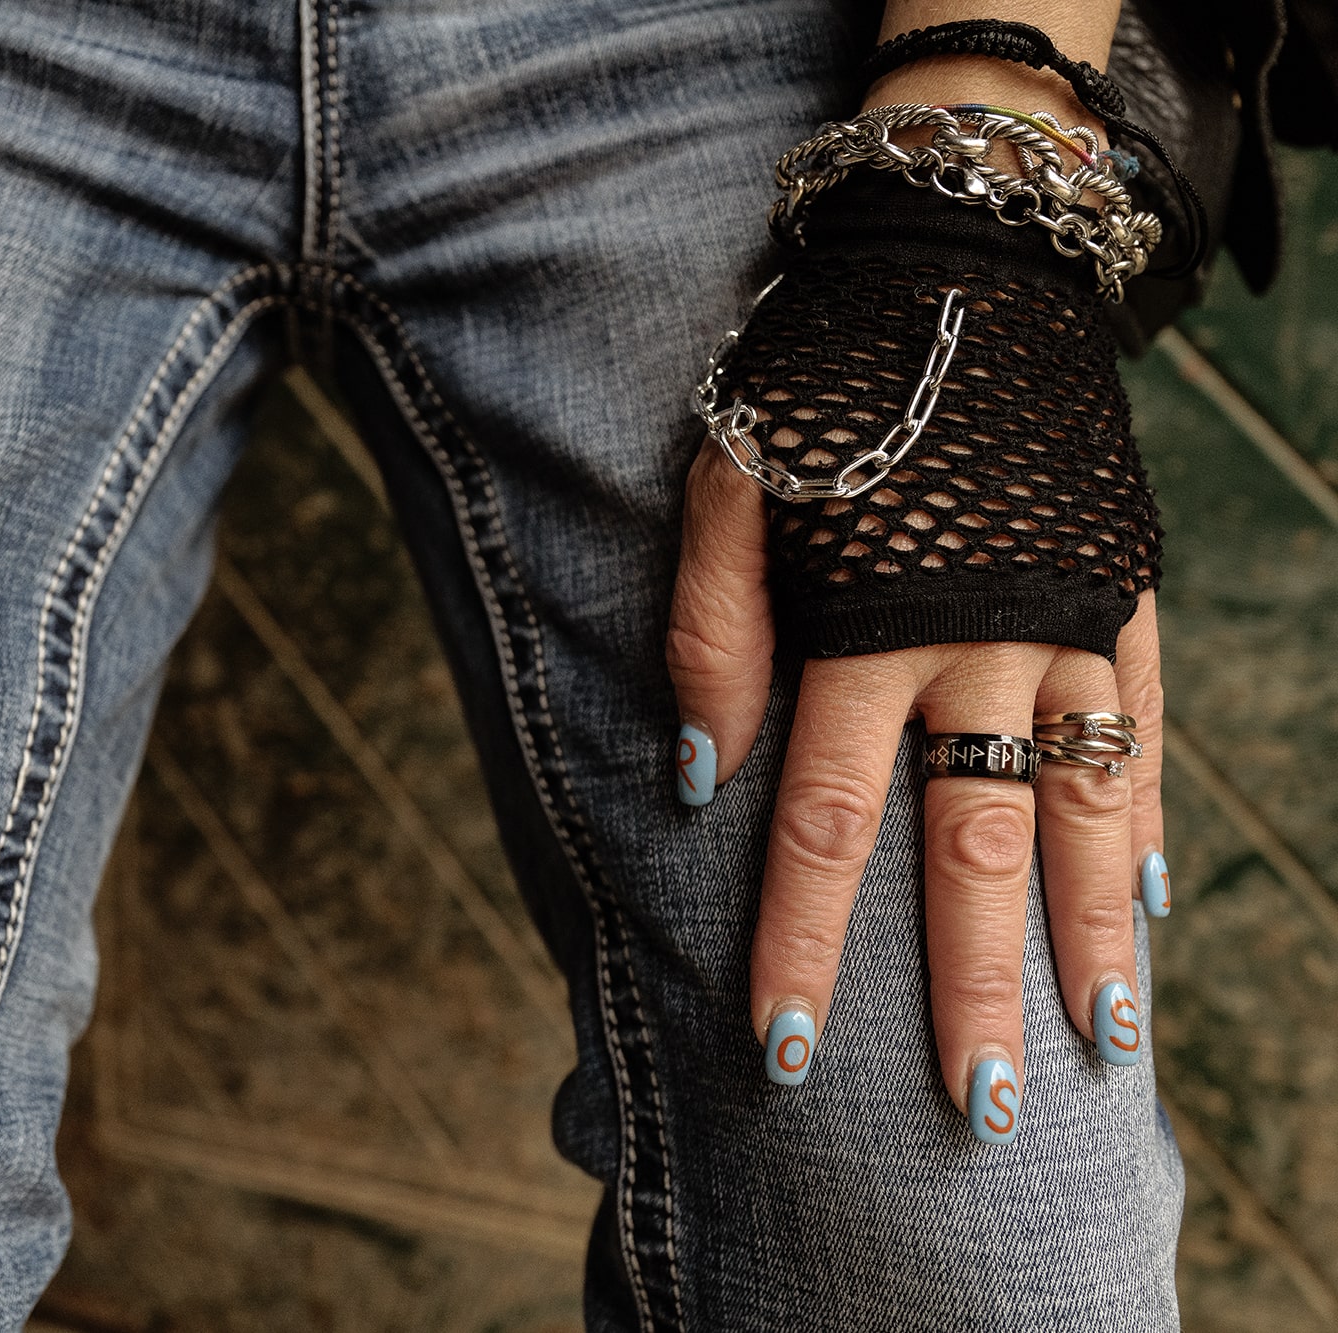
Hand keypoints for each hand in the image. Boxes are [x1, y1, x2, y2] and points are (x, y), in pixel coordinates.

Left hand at [665, 442, 1166, 1139]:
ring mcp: (1066, 626)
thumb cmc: (821, 385)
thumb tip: (701, 774)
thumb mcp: (729, 487)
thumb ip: (711, 630)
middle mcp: (977, 646)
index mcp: (865, 626)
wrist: (962, 268)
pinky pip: (1144, 734)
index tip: (786, 1046)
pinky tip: (1154, 905)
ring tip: (1101, 1043)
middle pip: (970, 848)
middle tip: (982, 1110)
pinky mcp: (1125, 598)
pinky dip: (1147, 822)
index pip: (821, 824)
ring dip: (1089, 935)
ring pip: (1085, 811)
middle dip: (970, 986)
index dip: (803, 943)